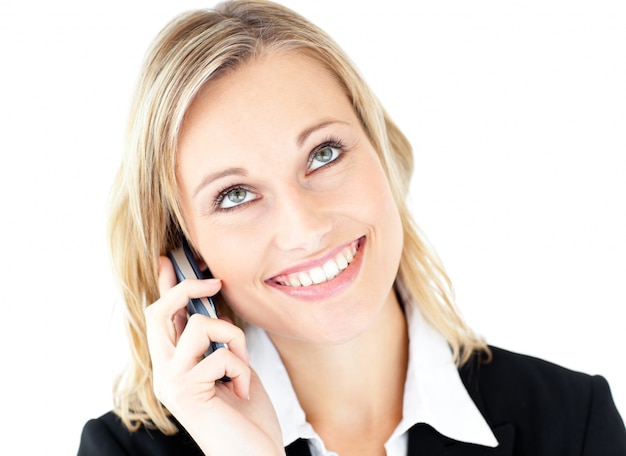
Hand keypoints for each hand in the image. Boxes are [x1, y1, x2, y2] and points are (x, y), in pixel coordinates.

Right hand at [145, 256, 284, 454]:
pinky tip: (243, 391)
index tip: (168, 259)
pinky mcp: (185, 392)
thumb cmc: (246, 416)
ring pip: (196, 327)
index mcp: (175, 366)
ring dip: (232, 339)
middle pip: (159, 312)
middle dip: (186, 288)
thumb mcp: (231, 368)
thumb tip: (212, 307)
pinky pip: (219, 354)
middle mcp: (164, 373)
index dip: (164, 286)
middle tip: (215, 284)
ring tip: (242, 367)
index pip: (161, 318)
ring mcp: (170, 383)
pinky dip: (241, 368)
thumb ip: (216, 342)